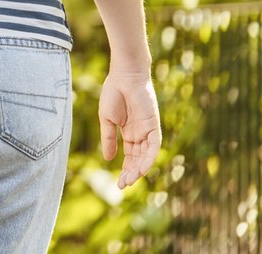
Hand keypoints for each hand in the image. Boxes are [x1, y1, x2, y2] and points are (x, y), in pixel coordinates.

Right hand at [99, 69, 161, 188]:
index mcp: (129, 133)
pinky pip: (154, 145)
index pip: (129, 156)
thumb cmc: (113, 94)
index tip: (119, 183)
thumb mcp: (107, 121)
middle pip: (138, 159)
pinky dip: (149, 157)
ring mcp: (148, 130)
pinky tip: (142, 168)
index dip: (125, 170)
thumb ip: (109, 139)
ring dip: (139, 169)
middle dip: (131, 173)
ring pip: (146, 155)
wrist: (123, 76)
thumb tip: (108, 159)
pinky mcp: (153, 125)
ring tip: (130, 180)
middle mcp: (140, 134)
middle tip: (123, 185)